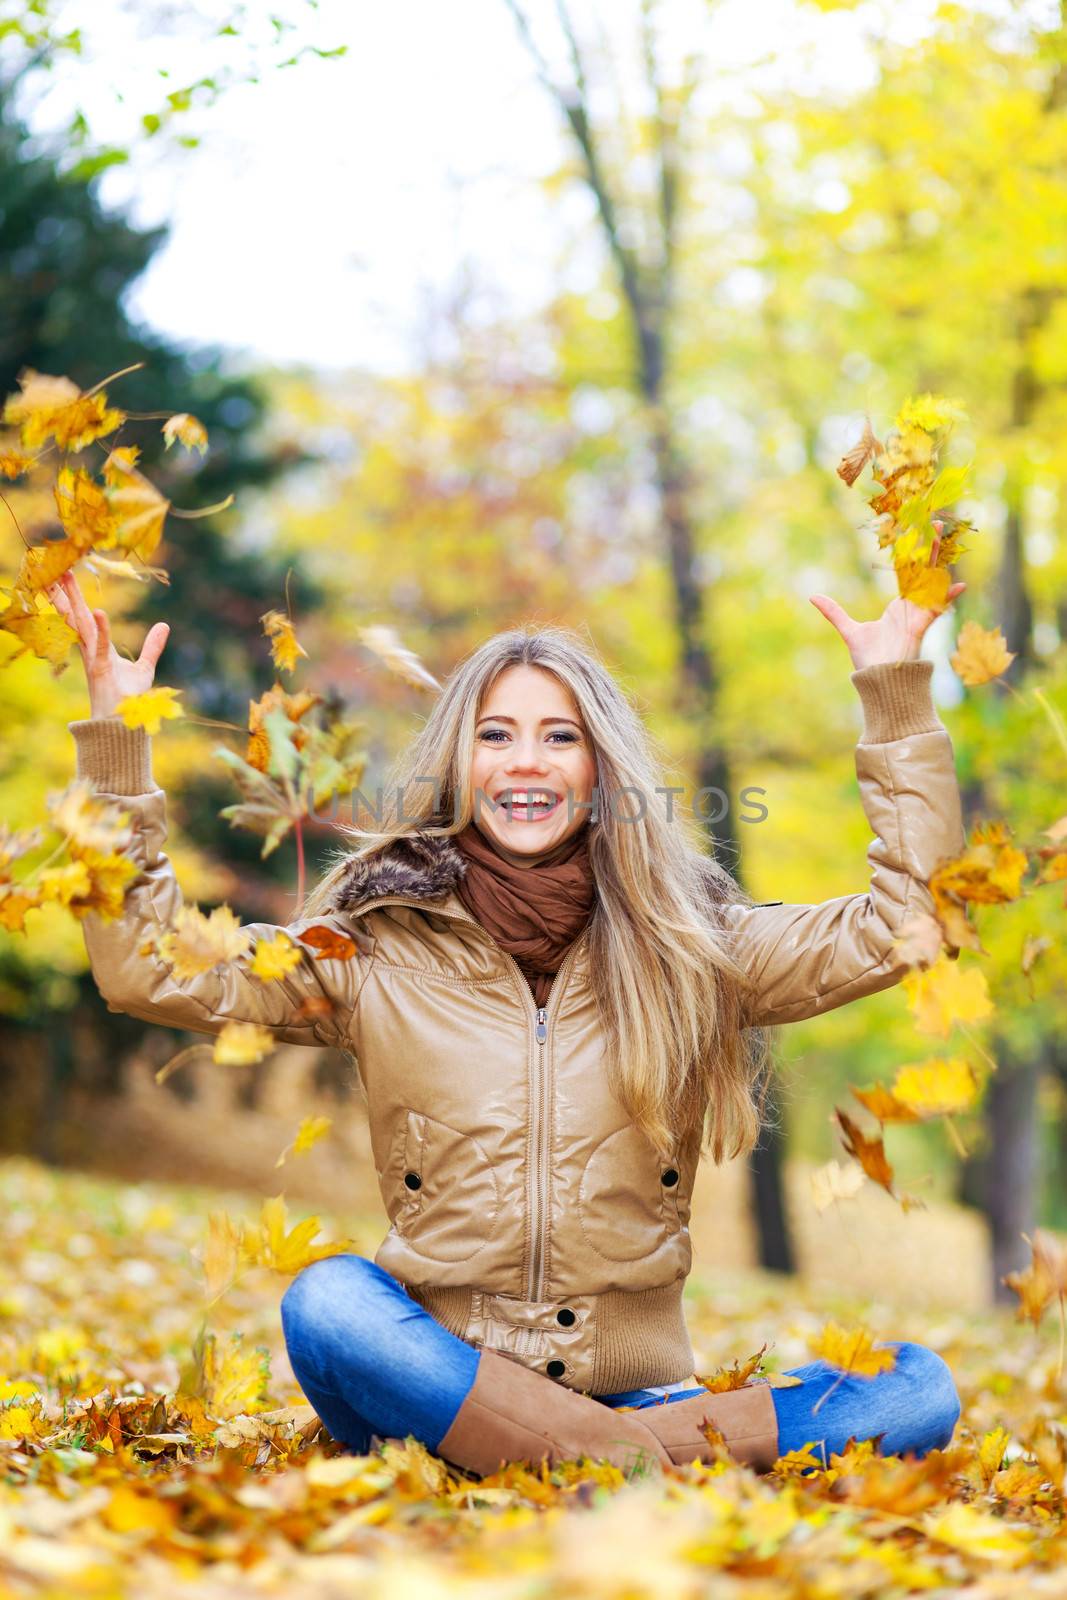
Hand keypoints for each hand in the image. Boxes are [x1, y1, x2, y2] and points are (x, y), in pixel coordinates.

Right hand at [46, 570, 169, 719]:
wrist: (123, 724)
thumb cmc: (129, 699)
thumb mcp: (144, 668)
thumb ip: (152, 646)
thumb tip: (164, 625)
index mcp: (99, 648)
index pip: (85, 618)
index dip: (76, 598)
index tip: (67, 576)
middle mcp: (91, 651)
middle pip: (77, 616)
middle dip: (67, 593)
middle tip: (58, 569)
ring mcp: (93, 659)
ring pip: (81, 625)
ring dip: (73, 602)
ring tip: (66, 579)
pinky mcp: (101, 670)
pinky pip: (100, 646)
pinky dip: (101, 630)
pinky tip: (99, 612)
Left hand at [809, 521, 966, 669]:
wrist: (878, 678)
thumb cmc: (868, 658)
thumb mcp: (849, 630)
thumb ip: (834, 612)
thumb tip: (813, 597)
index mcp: (898, 605)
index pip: (908, 573)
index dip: (912, 553)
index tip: (917, 534)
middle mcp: (911, 606)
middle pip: (924, 570)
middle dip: (929, 546)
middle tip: (936, 522)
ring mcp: (918, 613)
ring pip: (931, 580)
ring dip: (938, 559)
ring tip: (942, 536)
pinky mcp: (921, 625)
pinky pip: (937, 609)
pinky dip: (948, 599)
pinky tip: (961, 586)